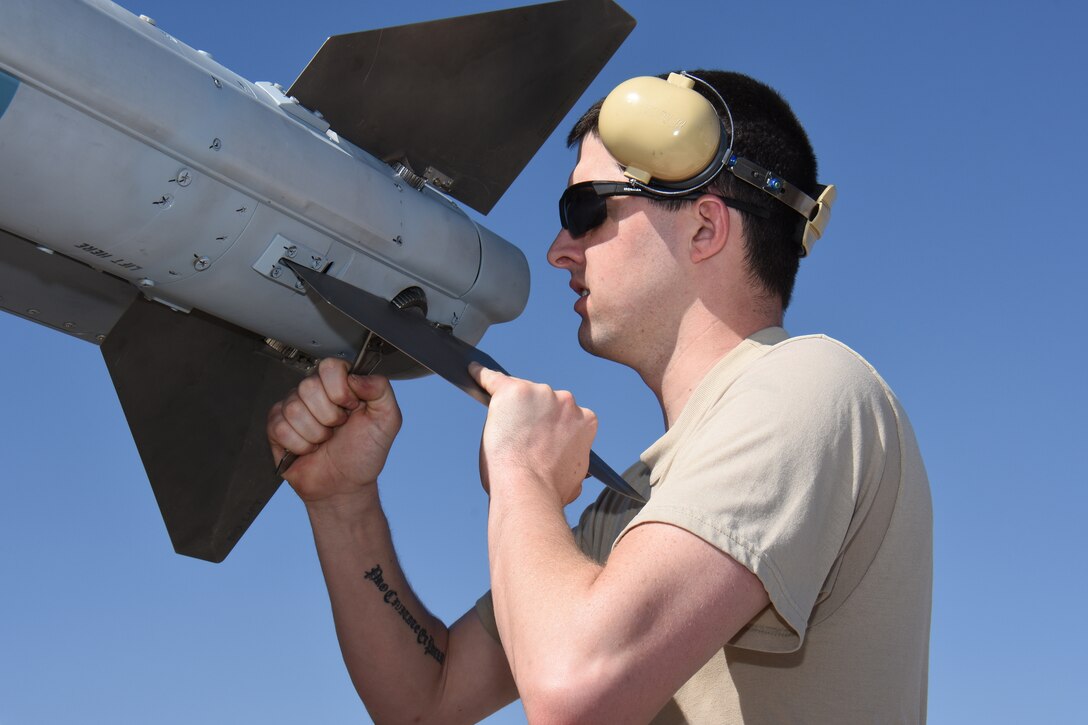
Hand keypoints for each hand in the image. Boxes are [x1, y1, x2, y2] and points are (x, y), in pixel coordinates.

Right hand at [267, 357, 401, 504]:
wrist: (345, 485)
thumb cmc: (364, 453)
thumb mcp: (388, 420)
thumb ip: (381, 389)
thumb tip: (356, 377)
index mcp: (341, 384)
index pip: (330, 366)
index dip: (340, 390)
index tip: (351, 408)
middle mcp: (315, 392)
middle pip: (309, 386)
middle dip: (329, 416)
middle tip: (338, 428)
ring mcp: (293, 408)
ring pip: (294, 409)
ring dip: (316, 434)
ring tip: (325, 440)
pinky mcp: (276, 426)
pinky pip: (280, 427)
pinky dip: (300, 445)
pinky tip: (309, 449)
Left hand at [470, 363, 596, 505]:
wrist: (528, 489)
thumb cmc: (548, 489)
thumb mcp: (575, 475)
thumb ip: (573, 460)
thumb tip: (568, 467)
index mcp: (586, 420)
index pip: (567, 415)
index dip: (553, 428)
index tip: (543, 439)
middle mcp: (566, 401)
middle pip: (546, 401)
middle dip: (536, 416)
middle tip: (521, 440)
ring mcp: (539, 393)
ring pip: (522, 394)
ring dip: (514, 408)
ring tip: (502, 432)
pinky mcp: (511, 390)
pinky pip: (492, 379)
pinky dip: (482, 376)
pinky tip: (474, 373)